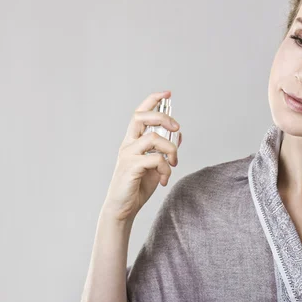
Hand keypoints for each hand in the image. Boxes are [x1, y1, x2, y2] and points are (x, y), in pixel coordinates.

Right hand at [103, 90, 181, 220]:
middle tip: (176, 128)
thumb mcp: (157, 165)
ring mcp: (128, 155)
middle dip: (163, 117)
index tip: (167, 93)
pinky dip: (166, 167)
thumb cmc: (138, 186)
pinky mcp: (131, 167)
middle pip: (142, 117)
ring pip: (154, 138)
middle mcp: (128, 144)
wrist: (124, 208)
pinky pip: (155, 159)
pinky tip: (165, 179)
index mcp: (133, 141)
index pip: (140, 113)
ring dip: (171, 149)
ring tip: (173, 164)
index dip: (153, 100)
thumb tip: (178, 135)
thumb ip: (165, 150)